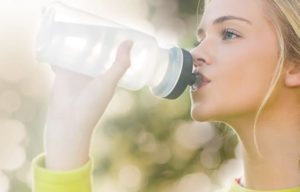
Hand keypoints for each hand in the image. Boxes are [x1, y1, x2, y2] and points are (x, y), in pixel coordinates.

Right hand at [45, 41, 132, 169]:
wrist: (68, 121)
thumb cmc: (92, 104)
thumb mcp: (109, 82)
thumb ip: (120, 64)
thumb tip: (130, 41)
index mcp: (106, 78)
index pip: (111, 60)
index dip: (113, 49)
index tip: (114, 35)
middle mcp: (92, 77)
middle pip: (94, 56)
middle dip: (94, 46)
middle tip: (95, 29)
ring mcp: (77, 77)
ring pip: (78, 57)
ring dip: (77, 48)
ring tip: (77, 33)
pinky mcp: (62, 76)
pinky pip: (61, 61)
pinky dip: (59, 54)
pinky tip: (57, 43)